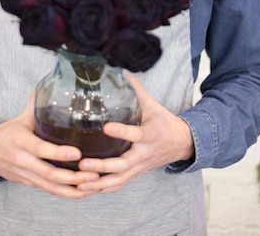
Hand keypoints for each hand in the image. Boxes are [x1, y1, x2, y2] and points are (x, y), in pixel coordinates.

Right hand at [0, 92, 99, 197]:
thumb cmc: (8, 133)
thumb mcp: (21, 118)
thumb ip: (36, 105)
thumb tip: (48, 84)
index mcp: (21, 141)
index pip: (41, 149)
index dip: (59, 153)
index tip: (78, 153)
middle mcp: (23, 161)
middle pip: (49, 174)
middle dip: (73, 176)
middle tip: (95, 172)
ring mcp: (26, 175)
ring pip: (51, 187)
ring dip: (73, 189)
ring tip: (94, 185)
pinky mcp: (29, 184)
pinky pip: (49, 190)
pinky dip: (66, 193)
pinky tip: (82, 191)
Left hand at [77, 75, 193, 193]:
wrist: (181, 143)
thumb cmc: (163, 121)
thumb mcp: (152, 104)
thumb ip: (134, 89)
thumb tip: (119, 70)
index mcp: (150, 135)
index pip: (136, 134)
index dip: (122, 132)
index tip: (106, 127)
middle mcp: (144, 154)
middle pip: (123, 165)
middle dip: (103, 167)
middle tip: (83, 164)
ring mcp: (139, 167)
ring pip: (119, 180)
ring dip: (98, 184)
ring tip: (78, 181)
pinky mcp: (135, 174)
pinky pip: (118, 185)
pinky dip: (101, 190)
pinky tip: (84, 189)